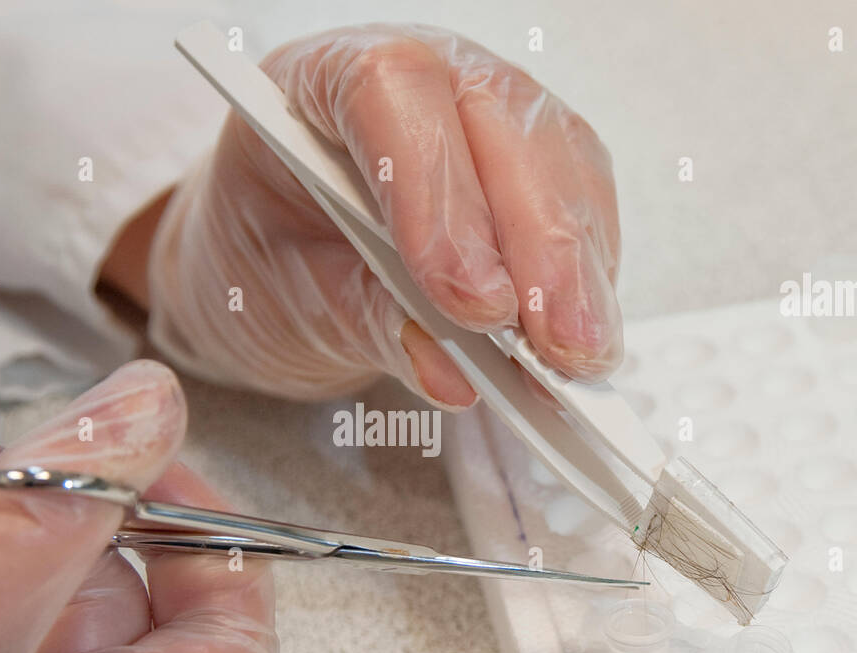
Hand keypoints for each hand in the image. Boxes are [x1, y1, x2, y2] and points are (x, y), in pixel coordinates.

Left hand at [143, 25, 621, 406]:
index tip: (474, 304)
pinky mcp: (537, 169)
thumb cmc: (266, 259)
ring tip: (582, 360)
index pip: (396, 93)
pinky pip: (583, 210)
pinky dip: (589, 282)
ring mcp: (492, 114)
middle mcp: (427, 76)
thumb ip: (364, 320)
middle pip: (507, 125)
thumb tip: (453, 372)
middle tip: (556, 347)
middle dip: (541, 247)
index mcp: (328, 75)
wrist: (275, 258)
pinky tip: (584, 342)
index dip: (441, 195)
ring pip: (563, 164)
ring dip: (580, 271)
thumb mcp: (287, 297)